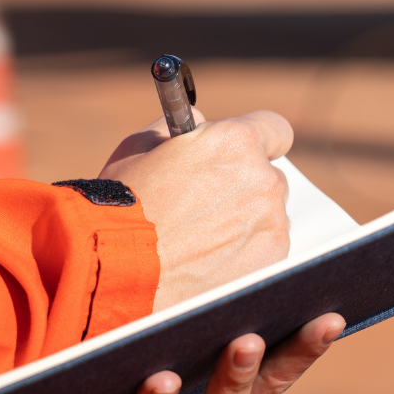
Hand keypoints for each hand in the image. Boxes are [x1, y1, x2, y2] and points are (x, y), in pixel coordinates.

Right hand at [100, 108, 292, 310]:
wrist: (118, 270)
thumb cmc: (122, 207)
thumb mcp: (139, 147)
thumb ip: (180, 126)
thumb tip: (200, 123)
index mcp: (235, 143)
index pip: (275, 130)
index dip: (260, 139)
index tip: (247, 153)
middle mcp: (263, 181)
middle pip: (269, 177)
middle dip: (245, 186)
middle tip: (208, 203)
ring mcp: (271, 225)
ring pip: (268, 217)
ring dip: (244, 222)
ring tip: (200, 239)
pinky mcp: (270, 262)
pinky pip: (266, 250)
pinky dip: (244, 254)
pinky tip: (207, 261)